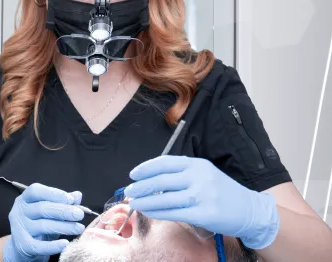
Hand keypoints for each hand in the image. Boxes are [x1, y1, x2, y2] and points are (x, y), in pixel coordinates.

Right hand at [3, 183, 84, 260]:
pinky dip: (53, 246)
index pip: (36, 191)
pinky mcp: (22, 245)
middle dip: (64, 211)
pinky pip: (39, 246)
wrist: (23, 245)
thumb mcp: (50, 208)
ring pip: (43, 226)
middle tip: (80, 215)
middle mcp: (20, 211)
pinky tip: (65, 243)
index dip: (54, 193)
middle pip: (42, 208)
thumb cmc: (39, 221)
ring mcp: (19, 228)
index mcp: (26, 198)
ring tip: (79, 228)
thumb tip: (77, 195)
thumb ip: (63, 201)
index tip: (71, 199)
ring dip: (64, 227)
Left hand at [124, 156, 279, 249]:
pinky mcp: (204, 214)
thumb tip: (153, 180)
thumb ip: (182, 174)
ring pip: (165, 198)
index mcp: (196, 164)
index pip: (165, 163)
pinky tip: (149, 212)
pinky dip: (158, 212)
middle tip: (129, 191)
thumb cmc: (222, 191)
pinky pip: (175, 213)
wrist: (248, 209)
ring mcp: (202, 195)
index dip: (146, 168)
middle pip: (162, 180)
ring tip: (134, 203)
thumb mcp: (204, 174)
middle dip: (142, 186)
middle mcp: (198, 177)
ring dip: (146, 201)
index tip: (133, 174)